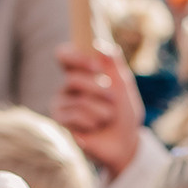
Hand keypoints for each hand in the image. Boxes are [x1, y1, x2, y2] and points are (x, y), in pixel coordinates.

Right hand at [53, 44, 144, 177]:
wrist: (126, 142)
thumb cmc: (124, 112)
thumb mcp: (124, 85)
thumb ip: (114, 64)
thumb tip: (100, 46)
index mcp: (81, 72)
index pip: (64, 55)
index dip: (76, 57)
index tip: (96, 66)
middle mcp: (67, 86)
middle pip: (72, 78)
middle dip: (98, 89)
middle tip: (111, 98)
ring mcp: (61, 104)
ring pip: (77, 100)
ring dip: (100, 109)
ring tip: (107, 116)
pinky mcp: (61, 122)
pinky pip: (73, 116)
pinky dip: (91, 121)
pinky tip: (95, 127)